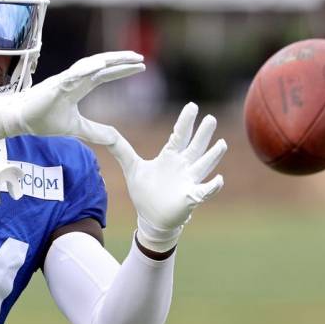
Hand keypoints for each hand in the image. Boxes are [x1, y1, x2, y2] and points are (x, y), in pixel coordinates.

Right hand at [0, 51, 144, 143]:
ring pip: (89, 65)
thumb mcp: (76, 128)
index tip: (140, 66)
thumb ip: (94, 131)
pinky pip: (72, 75)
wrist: (19, 120)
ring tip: (125, 57)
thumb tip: (114, 138)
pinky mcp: (54, 86)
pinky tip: (100, 66)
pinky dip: (86, 69)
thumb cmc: (42, 119)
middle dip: (120, 60)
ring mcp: (63, 80)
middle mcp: (73, 79)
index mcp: (79, 87)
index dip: (121, 70)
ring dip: (107, 60)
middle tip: (140, 57)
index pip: (104, 75)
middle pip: (101, 65)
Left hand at [107, 102, 226, 251]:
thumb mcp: (131, 167)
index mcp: (170, 157)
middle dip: (203, 133)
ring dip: (213, 156)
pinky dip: (212, 187)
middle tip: (211, 117)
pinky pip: (204, 191)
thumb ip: (120, 148)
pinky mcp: (191, 198)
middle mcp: (183, 166)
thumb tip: (102, 131)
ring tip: (222, 144)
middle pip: (195, 146)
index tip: (193, 105)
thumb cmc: (145, 192)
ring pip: (203, 165)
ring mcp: (189, 181)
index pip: (179, 135)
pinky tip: (219, 180)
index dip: (186, 121)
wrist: (151, 218)